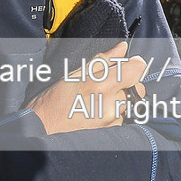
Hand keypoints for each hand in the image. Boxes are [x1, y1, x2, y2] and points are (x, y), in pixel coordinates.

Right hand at [29, 41, 147, 133]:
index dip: (135, 64)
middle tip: (109, 84)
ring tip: (98, 100)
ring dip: (120, 99)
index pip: (136, 70)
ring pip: (130, 103)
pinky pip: (122, 117)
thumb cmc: (54, 100)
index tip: (130, 64)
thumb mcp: (75, 74)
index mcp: (100, 85)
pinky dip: (114, 113)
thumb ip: (103, 61)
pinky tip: (97, 112)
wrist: (43, 129)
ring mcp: (112, 120)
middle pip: (137, 88)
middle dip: (128, 84)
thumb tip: (122, 48)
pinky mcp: (111, 131)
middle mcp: (110, 104)